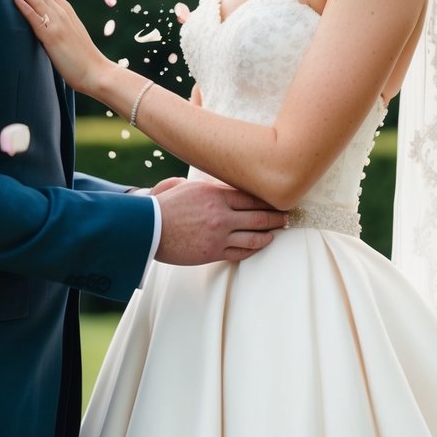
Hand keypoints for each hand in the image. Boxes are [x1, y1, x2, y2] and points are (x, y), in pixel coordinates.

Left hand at [9, 0, 108, 92]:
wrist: (96, 72)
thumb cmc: (81, 57)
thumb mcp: (69, 33)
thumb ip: (57, 22)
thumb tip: (44, 17)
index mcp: (66, 10)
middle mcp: (62, 12)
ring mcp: (57, 22)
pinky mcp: (52, 36)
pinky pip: (35, 18)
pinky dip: (25, 6)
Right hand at [154, 180, 287, 264]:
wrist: (147, 230)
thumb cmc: (162, 205)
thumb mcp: (182, 186)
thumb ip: (201, 185)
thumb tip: (206, 184)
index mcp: (215, 194)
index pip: (250, 196)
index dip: (267, 199)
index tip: (278, 198)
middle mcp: (221, 214)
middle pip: (258, 216)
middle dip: (276, 217)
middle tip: (288, 216)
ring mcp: (219, 235)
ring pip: (254, 236)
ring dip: (270, 234)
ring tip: (278, 232)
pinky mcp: (213, 252)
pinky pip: (241, 252)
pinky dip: (253, 248)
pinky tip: (261, 245)